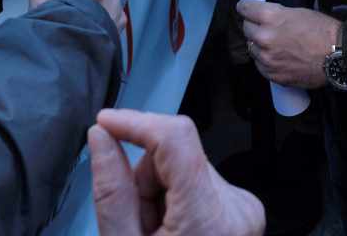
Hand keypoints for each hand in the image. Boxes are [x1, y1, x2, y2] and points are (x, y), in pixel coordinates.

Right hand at [89, 109, 263, 235]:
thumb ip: (112, 190)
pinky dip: (177, 202)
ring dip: (159, 194)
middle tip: (136, 226)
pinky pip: (198, 184)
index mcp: (210, 217)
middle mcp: (238, 207)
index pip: (175, 137)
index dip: (135, 121)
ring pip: (185, 168)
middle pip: (175, 156)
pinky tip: (173, 234)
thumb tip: (101, 137)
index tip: (105, 123)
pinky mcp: (244, 211)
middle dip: (144, 180)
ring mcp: (246, 210)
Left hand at [236, 1, 338, 89]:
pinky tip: (277, 58)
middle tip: (264, 27)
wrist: (338, 56)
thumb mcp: (298, 12)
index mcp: (270, 18)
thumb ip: (276, 15)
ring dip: (259, 45)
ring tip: (273, 44)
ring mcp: (267, 59)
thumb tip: (265, 18)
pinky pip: (260, 65)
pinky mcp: (273, 75)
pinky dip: (265, 61)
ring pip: (252, 48)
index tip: (246, 9)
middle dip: (254, 26)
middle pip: (246, 29)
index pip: (244, 9)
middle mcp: (264, 37)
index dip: (246, 8)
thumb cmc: (322, 30)